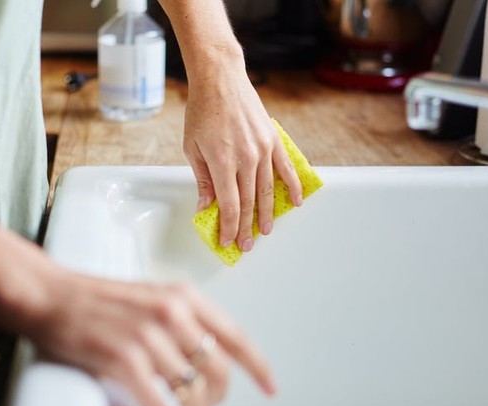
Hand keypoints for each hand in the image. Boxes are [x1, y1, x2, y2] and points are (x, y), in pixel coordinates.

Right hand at [26, 269, 275, 405]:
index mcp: (183, 296)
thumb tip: (206, 356)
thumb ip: (183, 320)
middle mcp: (172, 312)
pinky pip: (160, 402)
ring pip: (192, 388)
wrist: (52, 295)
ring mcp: (148, 334)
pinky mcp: (124, 357)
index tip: (269, 386)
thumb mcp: (152, 297)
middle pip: (218, 368)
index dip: (257, 366)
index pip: (235, 335)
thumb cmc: (99, 300)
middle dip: (218, 397)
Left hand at [183, 61, 303, 251]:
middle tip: (246, 244)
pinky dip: (292, 186)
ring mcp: (262, 149)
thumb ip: (203, 180)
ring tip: (266, 230)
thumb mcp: (192, 148)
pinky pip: (285, 168)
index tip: (228, 241)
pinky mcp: (272, 140)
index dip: (229, 227)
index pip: (229, 205)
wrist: (220, 79)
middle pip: (249, 202)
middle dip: (246, 227)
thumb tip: (206, 207)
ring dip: (267, 213)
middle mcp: (245, 158)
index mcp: (222, 162)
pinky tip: (295, 202)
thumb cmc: (201, 111)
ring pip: (268, 190)